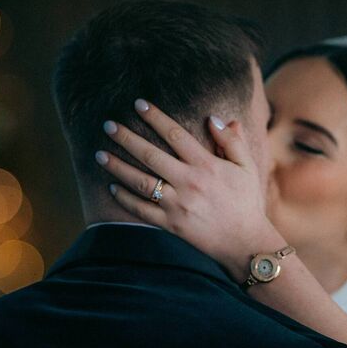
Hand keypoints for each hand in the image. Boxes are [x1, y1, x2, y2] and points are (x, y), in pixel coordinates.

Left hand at [95, 99, 285, 281]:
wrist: (245, 243)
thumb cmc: (246, 202)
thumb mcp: (246, 167)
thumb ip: (231, 141)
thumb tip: (214, 118)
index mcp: (206, 165)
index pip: (175, 134)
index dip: (155, 117)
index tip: (138, 104)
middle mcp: (188, 183)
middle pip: (150, 155)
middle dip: (126, 138)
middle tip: (108, 125)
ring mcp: (177, 205)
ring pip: (140, 182)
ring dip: (117, 167)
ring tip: (100, 155)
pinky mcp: (170, 225)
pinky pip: (142, 210)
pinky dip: (125, 199)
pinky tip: (112, 188)